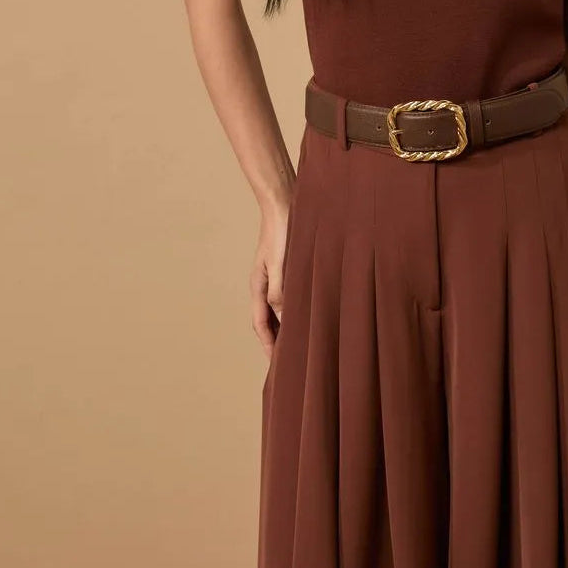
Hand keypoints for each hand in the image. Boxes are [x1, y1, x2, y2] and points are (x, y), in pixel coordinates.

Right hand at [249, 199, 289, 364]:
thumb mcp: (282, 263)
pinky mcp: (286, 268)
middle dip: (276, 341)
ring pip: (279, 309)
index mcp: (259, 285)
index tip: (277, 365)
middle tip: (288, 362)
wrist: (284, 202)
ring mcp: (274, 276)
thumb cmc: (283, 231)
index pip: (261, 324)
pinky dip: (295, 309)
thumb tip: (283, 316)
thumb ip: (280, 290)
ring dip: (286, 326)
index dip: (269, 346)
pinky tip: (308, 313)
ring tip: (300, 344)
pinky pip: (289, 295)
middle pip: (268, 320)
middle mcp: (264, 283)